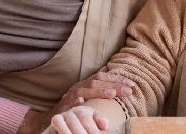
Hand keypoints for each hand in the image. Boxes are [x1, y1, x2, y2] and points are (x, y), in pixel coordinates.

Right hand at [18, 67, 134, 133]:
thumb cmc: (72, 103)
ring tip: (112, 94)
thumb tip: (107, 68)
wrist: (54, 117)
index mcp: (85, 83)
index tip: (131, 83)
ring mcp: (71, 97)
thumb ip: (96, 81)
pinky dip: (77, 102)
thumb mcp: (84, 91)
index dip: (117, 79)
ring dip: (99, 92)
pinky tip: (83, 102)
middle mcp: (79, 87)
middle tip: (129, 90)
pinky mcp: (64, 107)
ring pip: (86, 91)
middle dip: (114, 85)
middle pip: (97, 82)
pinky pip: (71, 104)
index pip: (103, 76)